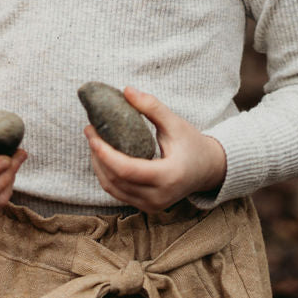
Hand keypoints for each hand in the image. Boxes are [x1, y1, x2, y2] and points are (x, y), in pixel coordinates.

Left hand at [84, 87, 226, 211]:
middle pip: (116, 180)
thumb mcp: (175, 122)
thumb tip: (126, 90)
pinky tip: (103, 156)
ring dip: (98, 166)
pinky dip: (107, 175)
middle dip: (97, 155)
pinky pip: (118, 193)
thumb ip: (152, 106)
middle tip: (90, 131)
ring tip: (93, 141)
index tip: (92, 133)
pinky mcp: (146, 207)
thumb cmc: (192, 143)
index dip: (105, 153)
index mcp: (168, 176)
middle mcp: (159, 197)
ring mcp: (152, 205)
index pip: (127, 170)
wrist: (208, 169)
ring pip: (113, 189)